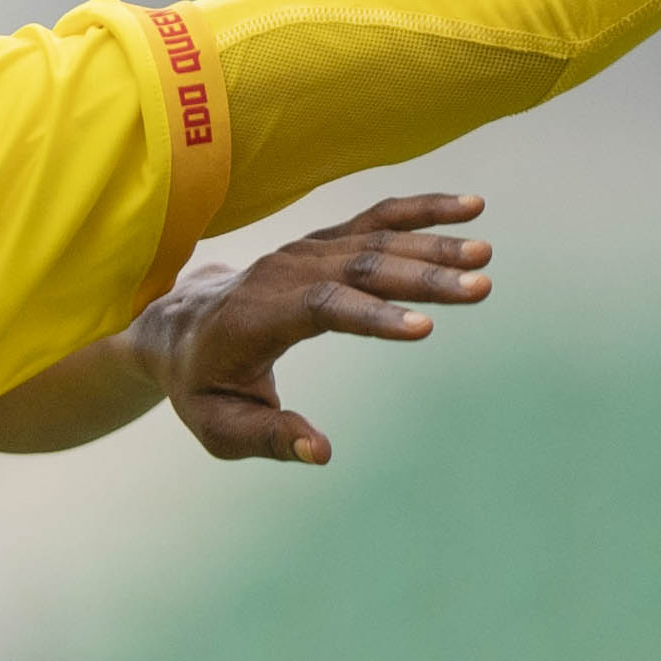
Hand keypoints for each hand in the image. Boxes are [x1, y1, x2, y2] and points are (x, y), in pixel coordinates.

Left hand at [141, 190, 488, 464]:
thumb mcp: (219, 426)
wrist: (175, 326)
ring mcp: (303, 251)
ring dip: (432, 243)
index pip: (319, 307)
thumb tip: (321, 452)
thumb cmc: (200, 385)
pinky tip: (469, 207)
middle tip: (481, 286)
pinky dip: (420, 211)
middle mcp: (280, 272)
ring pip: (373, 239)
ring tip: (485, 254)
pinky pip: (375, 220)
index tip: (426, 328)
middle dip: (422, 277)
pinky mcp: (322, 243)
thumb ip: (267, 438)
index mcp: (254, 316)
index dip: (372, 315)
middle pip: (358, 267)